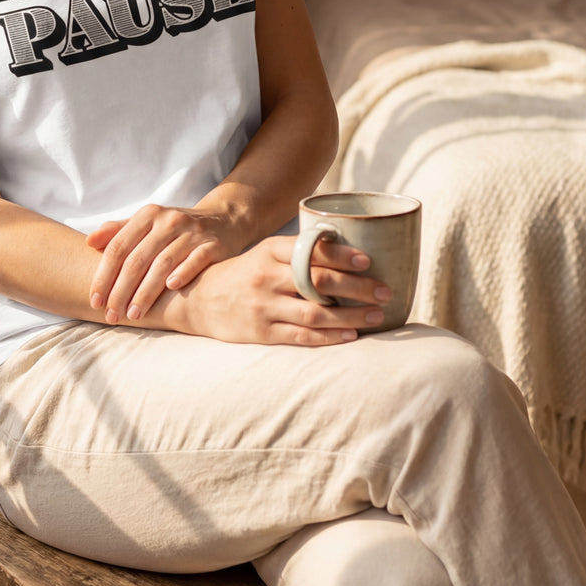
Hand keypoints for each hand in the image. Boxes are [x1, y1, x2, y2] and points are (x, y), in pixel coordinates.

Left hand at [87, 205, 236, 322]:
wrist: (223, 220)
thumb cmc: (176, 229)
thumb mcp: (148, 223)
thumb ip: (119, 231)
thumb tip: (89, 242)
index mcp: (148, 215)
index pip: (118, 248)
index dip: (103, 276)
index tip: (95, 301)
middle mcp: (168, 221)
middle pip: (137, 259)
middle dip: (121, 291)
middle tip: (111, 315)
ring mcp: (192, 232)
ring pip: (163, 263)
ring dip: (146, 292)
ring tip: (133, 315)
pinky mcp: (213, 245)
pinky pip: (196, 260)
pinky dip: (183, 273)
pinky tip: (171, 289)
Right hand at [173, 235, 391, 345]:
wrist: (200, 299)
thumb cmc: (244, 274)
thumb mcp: (266, 254)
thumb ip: (299, 252)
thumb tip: (348, 249)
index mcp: (270, 252)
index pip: (311, 251)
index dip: (342, 256)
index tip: (369, 261)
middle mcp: (267, 277)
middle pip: (318, 282)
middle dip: (357, 287)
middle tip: (385, 290)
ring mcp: (264, 306)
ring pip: (315, 312)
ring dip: (351, 315)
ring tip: (377, 315)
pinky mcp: (262, 332)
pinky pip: (301, 336)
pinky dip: (329, 336)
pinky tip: (351, 335)